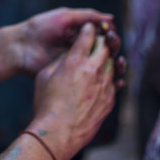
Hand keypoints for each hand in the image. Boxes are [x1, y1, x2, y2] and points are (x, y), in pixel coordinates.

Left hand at [16, 8, 120, 78]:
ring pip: (102, 65)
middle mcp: (82, 48)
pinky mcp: (73, 76)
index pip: (104, 34)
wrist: (21, 47)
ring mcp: (78, 63)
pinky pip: (93, 80)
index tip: (111, 33)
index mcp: (81, 33)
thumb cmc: (41, 28)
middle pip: (106, 49)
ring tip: (116, 61)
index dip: (110, 34)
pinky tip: (113, 78)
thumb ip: (87, 16)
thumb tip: (112, 18)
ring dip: (114, 64)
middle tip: (112, 43)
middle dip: (113, 46)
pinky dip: (105, 80)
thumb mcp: (65, 17)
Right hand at [29, 23, 117, 159]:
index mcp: (75, 60)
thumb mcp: (44, 75)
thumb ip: (59, 61)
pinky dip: (110, 77)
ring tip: (102, 58)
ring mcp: (104, 85)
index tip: (88, 27)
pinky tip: (105, 77)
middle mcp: (93, 69)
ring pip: (113, 63)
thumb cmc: (45, 103)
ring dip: (108, 58)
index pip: (88, 35)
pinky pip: (115, 82)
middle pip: (105, 46)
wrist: (58, 132)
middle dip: (102, 40)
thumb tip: (69, 55)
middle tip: (98, 39)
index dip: (88, 29)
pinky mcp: (109, 100)